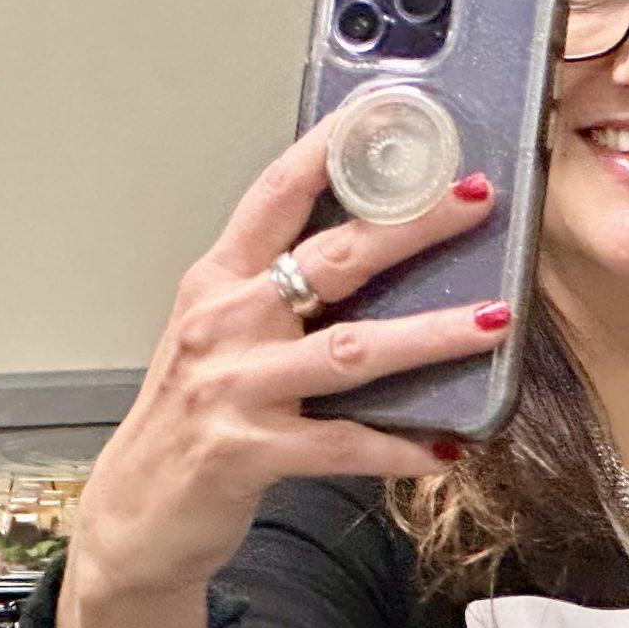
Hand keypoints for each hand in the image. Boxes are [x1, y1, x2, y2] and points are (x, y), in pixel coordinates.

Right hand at [66, 114, 509, 606]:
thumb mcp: (224, 337)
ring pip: (351, 350)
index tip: (387, 111)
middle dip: (412, 225)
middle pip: (332, 258)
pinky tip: (448, 449)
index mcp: (219, 281)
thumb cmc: (193, 418)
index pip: (277, 193)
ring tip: (495, 320)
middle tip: (477, 197)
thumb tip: (382, 246)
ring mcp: (234, 387)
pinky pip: (342, 444)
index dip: (331, 148)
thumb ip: (284, 291)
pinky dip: (399, 447)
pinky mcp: (247, 451)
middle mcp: (224, 322)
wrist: (133, 516)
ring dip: (431, 334)